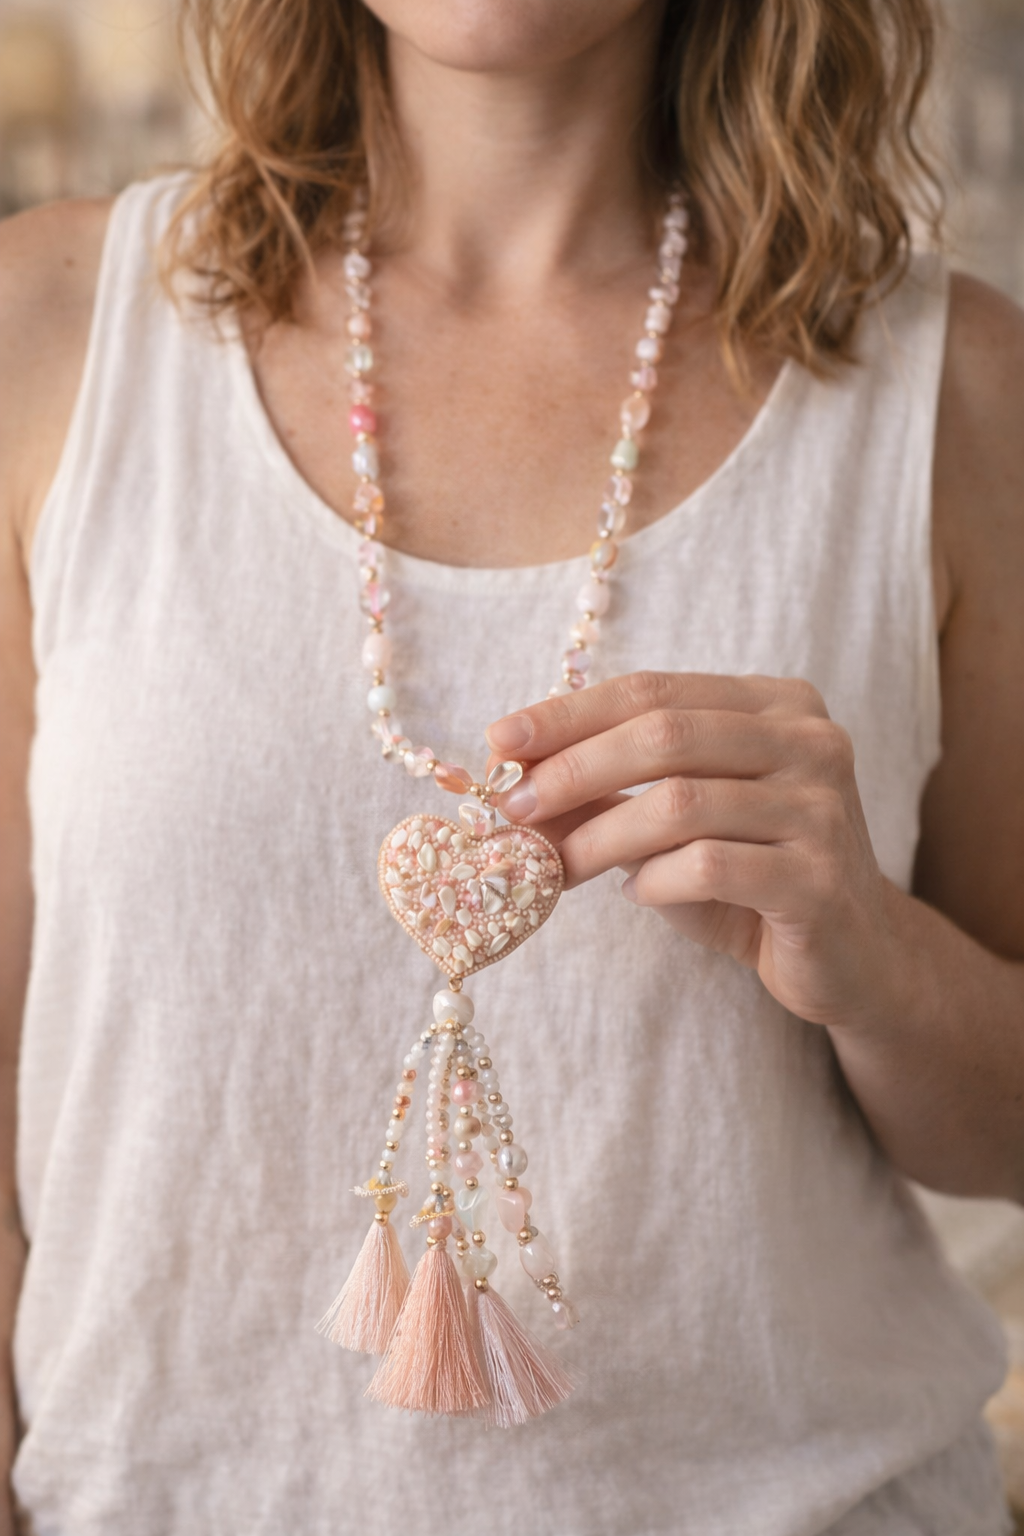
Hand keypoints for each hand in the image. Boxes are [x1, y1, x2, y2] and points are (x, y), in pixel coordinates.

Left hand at [486, 671, 898, 1029]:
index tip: (500, 741)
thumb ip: (611, 792)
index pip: (654, 690)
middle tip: (514, 808)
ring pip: (681, 802)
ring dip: (600, 836)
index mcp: (776, 704)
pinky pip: (710, 867)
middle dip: (574, 770)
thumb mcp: (676, 824)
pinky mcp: (820, 879)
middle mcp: (810, 740)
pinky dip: (654, 881)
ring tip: (560, 867)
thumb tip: (515, 776)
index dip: (570, 713)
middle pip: (665, 734)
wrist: (852, 958)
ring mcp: (823, 807)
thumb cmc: (751, 878)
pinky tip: (638, 894)